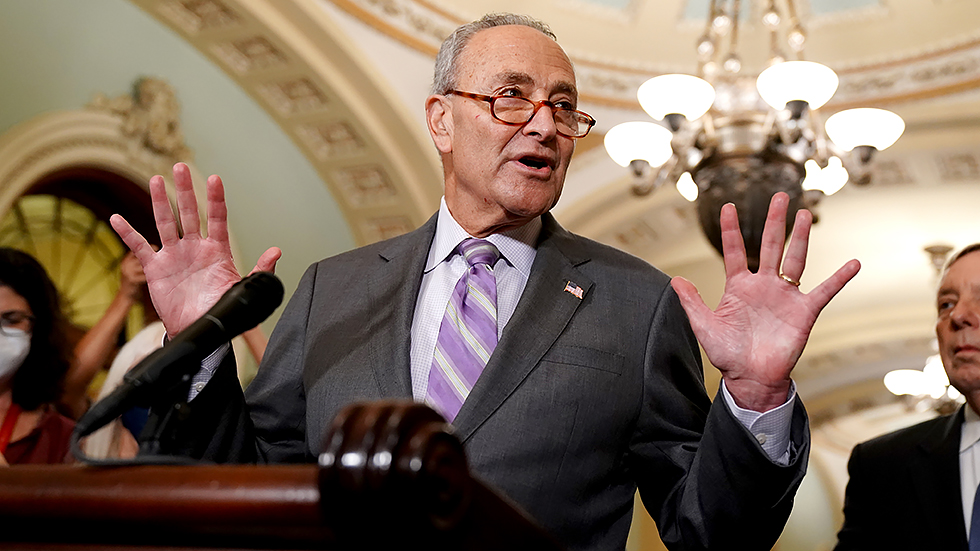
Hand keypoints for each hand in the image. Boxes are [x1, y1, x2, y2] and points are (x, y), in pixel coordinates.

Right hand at [110, 163, 280, 335]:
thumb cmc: (221, 308)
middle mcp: (195, 247)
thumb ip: (260, 271)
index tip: (215, 179)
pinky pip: (140, 247)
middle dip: (186, 190)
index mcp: (217, 251)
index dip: (216, 200)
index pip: (217, 219)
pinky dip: (128, 233)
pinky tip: (117, 218)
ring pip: (165, 223)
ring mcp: (174, 255)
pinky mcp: (156, 268)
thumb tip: (276, 251)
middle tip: (181, 167)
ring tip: (157, 180)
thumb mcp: (242, 290)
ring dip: (160, 202)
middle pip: (190, 213)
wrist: (199, 329)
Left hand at [671, 192, 859, 411]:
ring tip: (804, 213)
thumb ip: (691, 302)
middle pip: (770, 245)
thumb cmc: (727, 354)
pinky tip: (853, 263)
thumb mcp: (704, 326)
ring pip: (794, 259)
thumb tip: (676, 280)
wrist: (750, 378)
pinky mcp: (804, 311)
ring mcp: (785, 296)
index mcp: (739, 286)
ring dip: (800, 237)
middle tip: (780, 196)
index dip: (731, 229)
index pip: (734, 251)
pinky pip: (825, 291)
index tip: (728, 206)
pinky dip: (839, 278)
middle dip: (775, 221)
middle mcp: (764, 285)